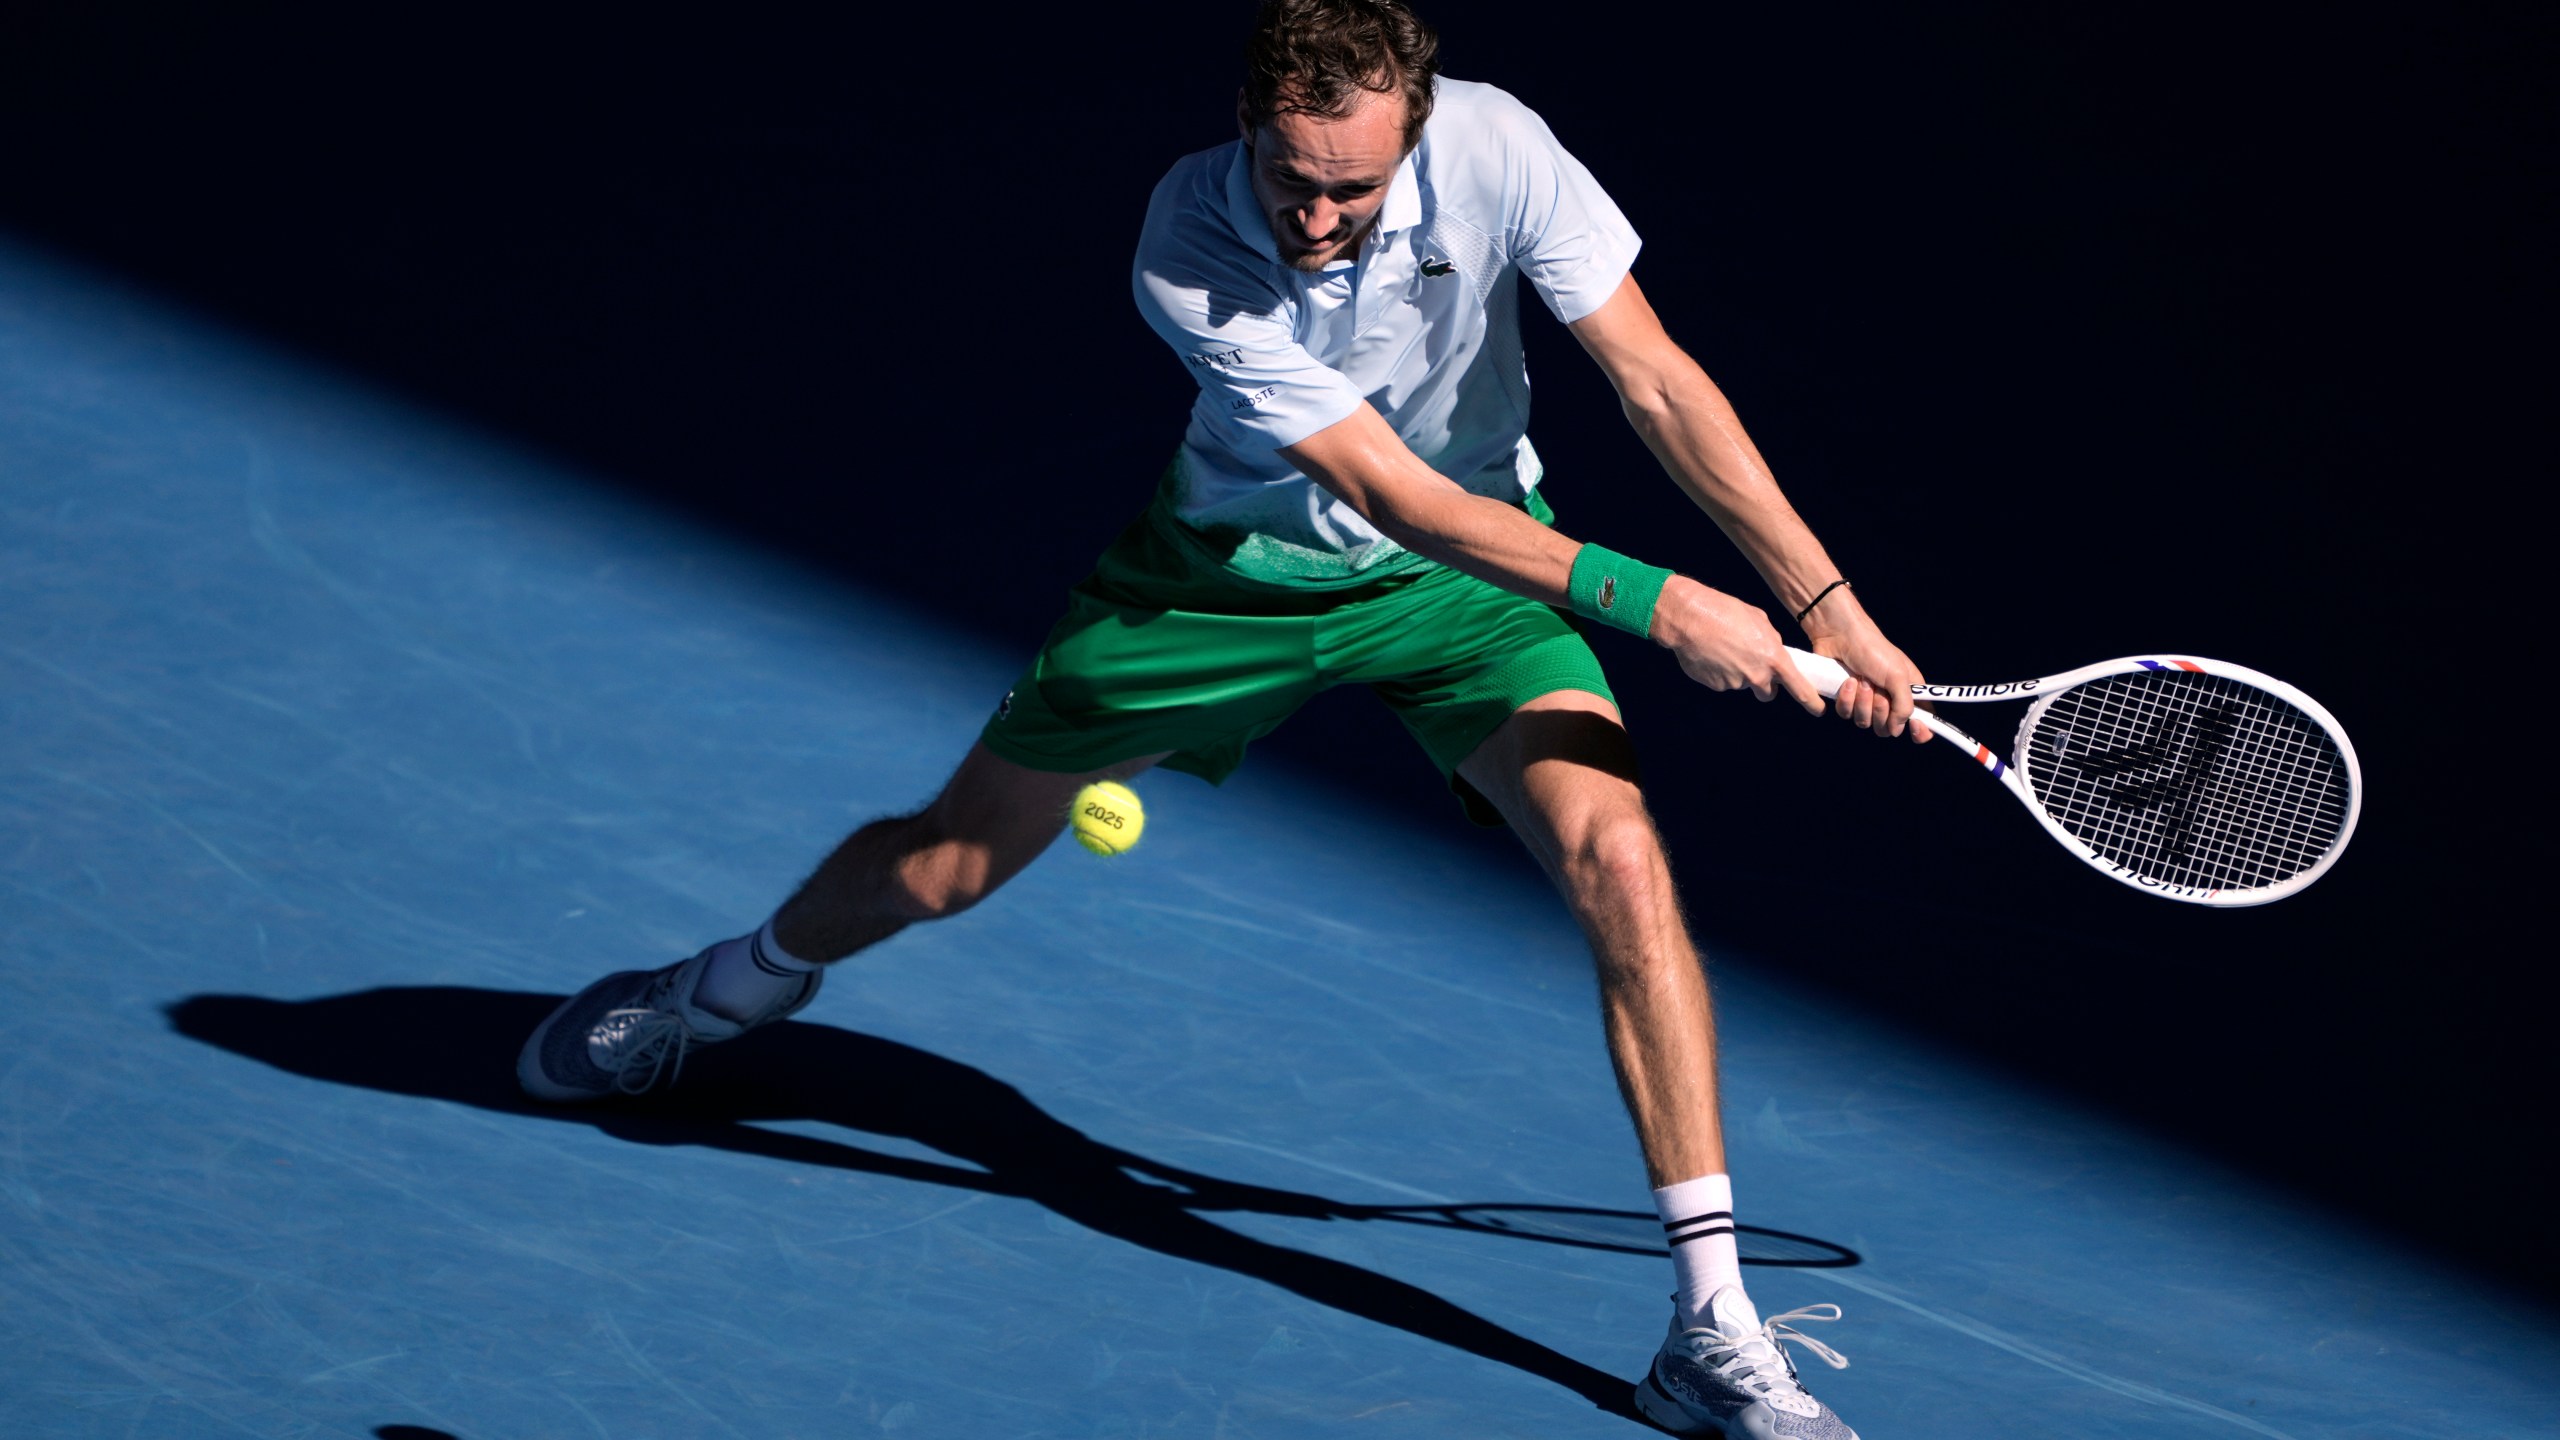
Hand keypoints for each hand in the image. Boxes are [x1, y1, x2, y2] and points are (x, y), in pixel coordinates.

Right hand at [1649, 577, 1825, 715]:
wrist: (1690, 618)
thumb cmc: (1726, 612)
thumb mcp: (1760, 620)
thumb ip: (1772, 641)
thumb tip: (1773, 651)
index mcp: (1775, 660)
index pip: (1800, 689)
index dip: (1812, 702)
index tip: (1818, 709)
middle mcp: (1757, 677)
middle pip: (1767, 693)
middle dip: (1764, 684)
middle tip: (1753, 665)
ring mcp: (1735, 684)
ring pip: (1743, 684)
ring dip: (1738, 672)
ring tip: (1725, 649)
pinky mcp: (1715, 686)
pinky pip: (1723, 682)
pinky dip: (1720, 672)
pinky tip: (1712, 654)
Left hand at [1803, 593, 1931, 742]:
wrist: (1840, 637)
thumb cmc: (1874, 650)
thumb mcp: (1898, 676)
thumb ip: (1904, 706)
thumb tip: (1898, 729)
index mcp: (1909, 692)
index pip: (1921, 719)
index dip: (1920, 730)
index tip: (1916, 729)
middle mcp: (1889, 699)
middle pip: (1888, 727)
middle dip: (1881, 709)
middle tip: (1877, 688)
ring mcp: (1866, 701)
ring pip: (1865, 723)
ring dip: (1862, 702)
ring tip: (1861, 680)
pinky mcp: (1846, 700)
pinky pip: (1846, 714)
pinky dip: (1847, 699)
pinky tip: (1847, 682)